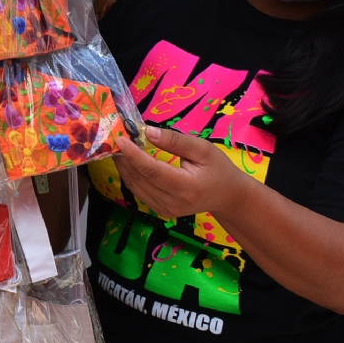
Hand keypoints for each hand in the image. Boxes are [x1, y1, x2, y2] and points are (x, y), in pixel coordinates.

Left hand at [113, 126, 251, 219]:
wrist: (228, 197)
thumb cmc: (218, 169)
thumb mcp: (203, 150)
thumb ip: (175, 141)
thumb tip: (148, 132)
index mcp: (187, 188)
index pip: (153, 171)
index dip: (134, 155)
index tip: (120, 138)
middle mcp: (173, 203)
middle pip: (140, 179)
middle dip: (125, 158)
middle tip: (115, 136)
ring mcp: (165, 209)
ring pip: (135, 187)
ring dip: (124, 166)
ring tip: (118, 146)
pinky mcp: (160, 210)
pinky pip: (139, 191)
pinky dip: (131, 175)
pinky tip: (128, 160)